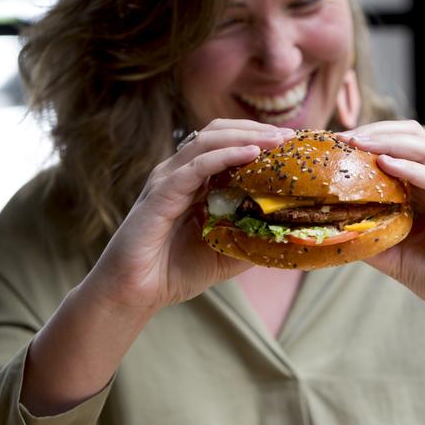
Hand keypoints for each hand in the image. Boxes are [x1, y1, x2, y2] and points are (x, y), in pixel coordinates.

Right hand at [87, 120, 294, 311]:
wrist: (134, 294)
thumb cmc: (174, 273)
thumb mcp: (226, 253)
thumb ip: (252, 237)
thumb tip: (289, 232)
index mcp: (192, 181)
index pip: (226, 143)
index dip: (257, 137)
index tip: (290, 143)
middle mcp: (178, 173)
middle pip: (218, 132)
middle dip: (255, 130)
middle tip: (289, 137)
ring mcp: (167, 180)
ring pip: (208, 141)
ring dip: (246, 136)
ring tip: (276, 141)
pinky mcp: (159, 194)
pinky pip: (195, 167)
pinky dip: (225, 155)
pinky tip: (251, 154)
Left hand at [337, 121, 424, 363]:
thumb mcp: (396, 256)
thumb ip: (370, 238)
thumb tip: (331, 231)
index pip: (398, 146)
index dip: (367, 139)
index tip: (333, 143)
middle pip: (411, 136)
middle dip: (375, 131)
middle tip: (342, 138)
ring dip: (389, 141)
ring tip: (359, 143)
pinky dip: (412, 169)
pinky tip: (386, 164)